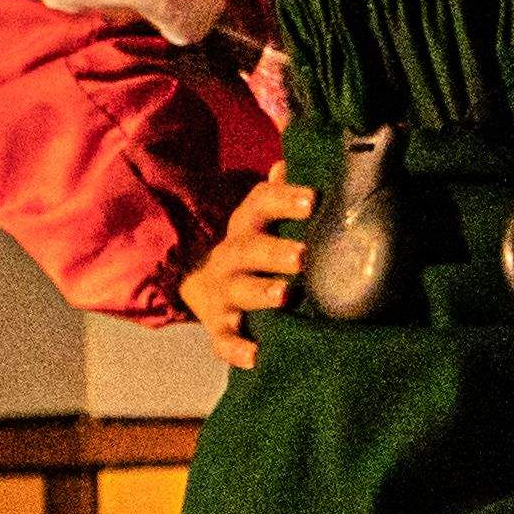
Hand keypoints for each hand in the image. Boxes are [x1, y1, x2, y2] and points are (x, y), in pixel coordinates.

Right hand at [174, 172, 312, 362]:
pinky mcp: (218, 327)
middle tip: (303, 256)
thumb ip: (283, 192)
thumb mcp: (263, 216)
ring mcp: (223, 293)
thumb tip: (298, 158)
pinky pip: (223, 340)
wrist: (200, 281)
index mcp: (246, 226)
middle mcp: (231, 257)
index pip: (261, 204)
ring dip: (260, 294)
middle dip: (275, 252)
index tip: (313, 200)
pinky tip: (255, 355)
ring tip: (285, 296)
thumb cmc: (252, 245)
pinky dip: (237, 349)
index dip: (285, 200)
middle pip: (249, 250)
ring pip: (238, 292)